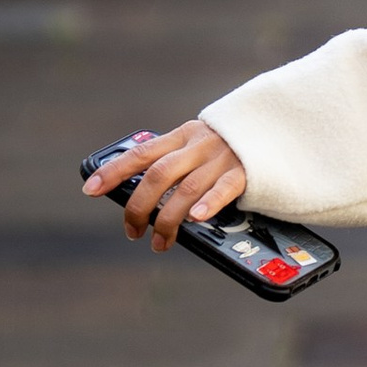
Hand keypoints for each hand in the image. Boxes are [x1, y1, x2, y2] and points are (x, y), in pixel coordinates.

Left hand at [85, 119, 247, 250]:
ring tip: (160, 242)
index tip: (90, 189)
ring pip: (186, 189)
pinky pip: (223, 188)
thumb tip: (137, 196)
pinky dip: (207, 203)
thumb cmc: (228, 144)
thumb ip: (174, 162)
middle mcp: (200, 145)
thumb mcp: (198, 144)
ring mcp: (223, 157)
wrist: (276, 124)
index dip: (114, 170)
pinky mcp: (245, 171)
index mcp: (184, 135)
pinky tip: (195, 219)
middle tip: (133, 231)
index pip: (142, 153)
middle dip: (139, 207)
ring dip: (167, 220)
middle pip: (159, 174)